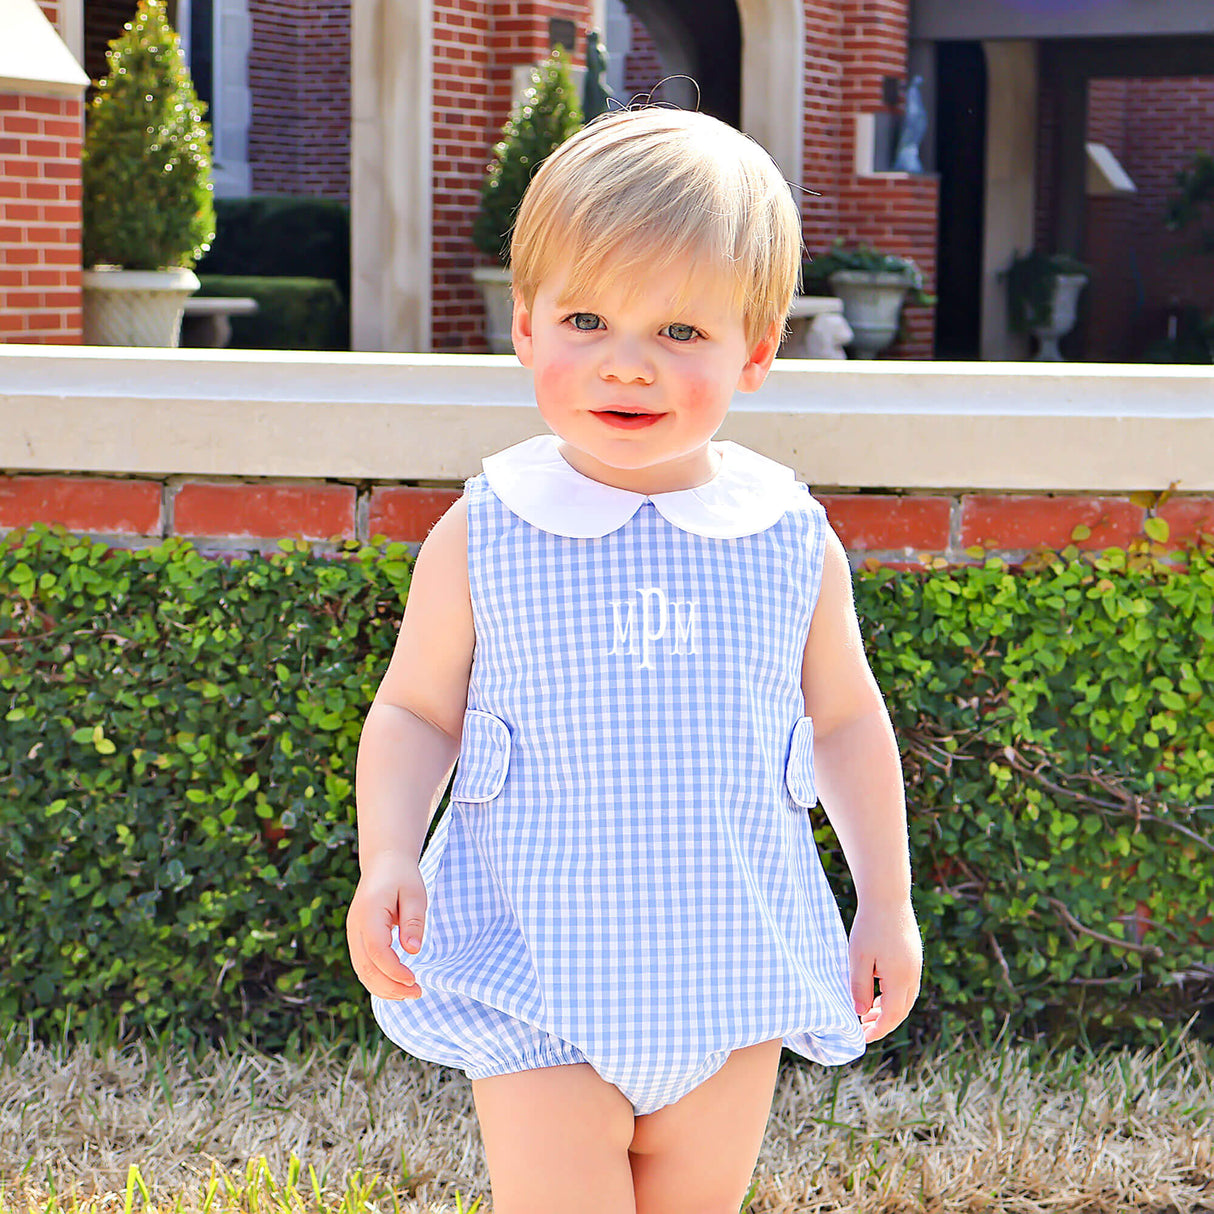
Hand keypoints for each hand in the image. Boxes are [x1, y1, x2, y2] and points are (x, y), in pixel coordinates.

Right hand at [346, 852, 427, 999]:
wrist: (383, 864)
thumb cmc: (402, 877)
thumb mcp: (414, 893)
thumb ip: (413, 921)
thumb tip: (413, 950)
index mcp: (368, 913)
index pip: (377, 951)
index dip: (394, 971)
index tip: (414, 981)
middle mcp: (354, 927)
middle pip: (365, 967)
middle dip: (390, 987)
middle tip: (417, 993)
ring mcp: (353, 934)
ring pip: (361, 971)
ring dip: (383, 988)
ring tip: (409, 994)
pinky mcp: (357, 940)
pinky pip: (363, 966)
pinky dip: (378, 981)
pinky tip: (397, 987)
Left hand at [848, 897, 921, 1042]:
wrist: (888, 896)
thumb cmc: (870, 925)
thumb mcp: (858, 958)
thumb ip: (859, 987)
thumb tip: (861, 1013)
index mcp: (901, 979)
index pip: (892, 1016)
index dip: (878, 1030)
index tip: (863, 1037)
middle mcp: (913, 975)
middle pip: (901, 1010)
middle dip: (883, 1023)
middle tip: (863, 1028)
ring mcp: (915, 965)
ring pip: (905, 998)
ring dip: (889, 1009)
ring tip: (868, 1013)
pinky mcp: (913, 956)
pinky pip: (906, 985)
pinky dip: (893, 995)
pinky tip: (878, 992)